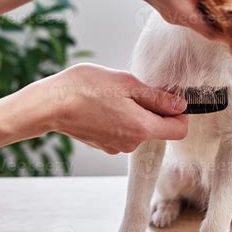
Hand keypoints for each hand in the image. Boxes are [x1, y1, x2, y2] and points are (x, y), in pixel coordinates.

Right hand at [41, 63, 187, 153]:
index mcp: (142, 129)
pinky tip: (103, 106)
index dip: (179, 113)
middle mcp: (132, 144)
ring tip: (113, 97)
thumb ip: (157, 98)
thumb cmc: (87, 89)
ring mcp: (116, 147)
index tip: (167, 97)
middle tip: (132, 90)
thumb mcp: (128, 84)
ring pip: (139, 129)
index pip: (179, 130)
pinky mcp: (104, 145)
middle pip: (158, 129)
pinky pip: (123, 132)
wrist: (51, 104)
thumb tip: (180, 105)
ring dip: (135, 113)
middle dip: (153, 109)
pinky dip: (120, 119)